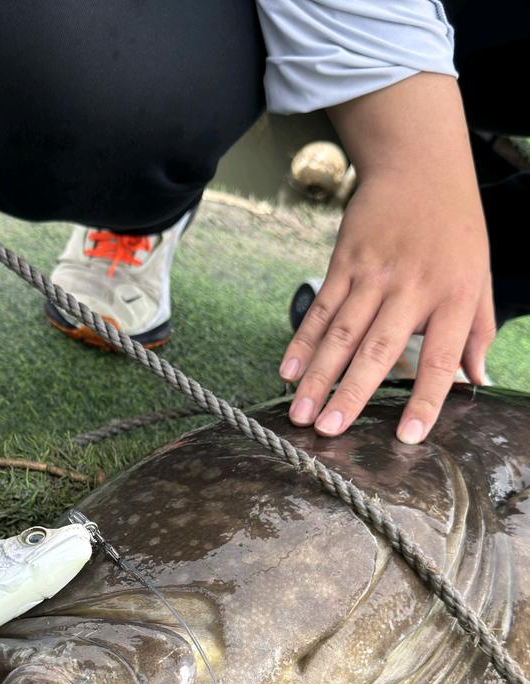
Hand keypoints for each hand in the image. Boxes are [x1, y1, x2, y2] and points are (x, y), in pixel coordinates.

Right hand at [278, 74, 493, 443]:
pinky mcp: (345, 262)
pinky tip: (287, 371)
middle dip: (350, 394)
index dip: (425, 399)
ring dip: (317, 377)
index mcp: (453, 296)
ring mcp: (374, 273)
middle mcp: (412, 287)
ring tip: (301, 413)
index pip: (440, 357)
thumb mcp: (479, 277)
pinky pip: (321, 309)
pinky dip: (302, 341)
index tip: (408, 436)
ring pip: (340, 334)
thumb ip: (477, 331)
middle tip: (329, 431)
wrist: (420, 165)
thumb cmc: (455, 228)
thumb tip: (476, 381)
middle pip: (376, 350)